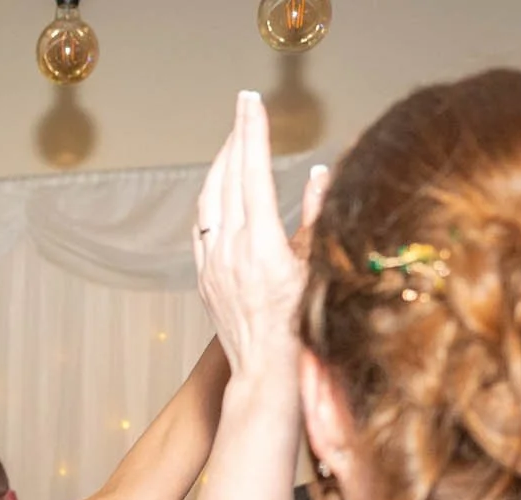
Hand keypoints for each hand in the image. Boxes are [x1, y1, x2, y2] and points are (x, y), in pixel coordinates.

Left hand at [193, 92, 324, 380]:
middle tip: (243, 110)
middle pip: (226, 178)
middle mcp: (230, 251)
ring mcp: (213, 266)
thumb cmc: (304, 332)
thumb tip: (318, 172)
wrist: (267, 378)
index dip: (252, 131)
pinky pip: (201, 228)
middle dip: (235, 138)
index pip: (253, 171)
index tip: (251, 101)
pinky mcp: (205, 281)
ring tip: (232, 142)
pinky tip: (217, 192)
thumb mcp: (319, 271)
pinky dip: (210, 200)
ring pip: (208, 201)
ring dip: (219, 166)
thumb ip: (316, 218)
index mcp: (261, 244)